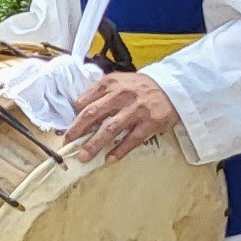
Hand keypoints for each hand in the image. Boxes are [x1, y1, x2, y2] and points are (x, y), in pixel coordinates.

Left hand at [67, 67, 182, 163]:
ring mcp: (136, 110)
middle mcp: (121, 96)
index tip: (67, 128)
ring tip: (84, 156)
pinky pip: (132, 139)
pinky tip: (109, 159)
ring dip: (95, 144)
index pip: (85, 100)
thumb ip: (99, 91)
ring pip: (110, 129)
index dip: (74, 116)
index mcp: (110, 85)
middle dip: (77, 130)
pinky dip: (120, 150)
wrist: (173, 87)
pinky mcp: (150, 123)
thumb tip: (78, 108)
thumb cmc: (140, 87)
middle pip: (93, 114)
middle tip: (67, 142)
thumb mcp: (118, 81)